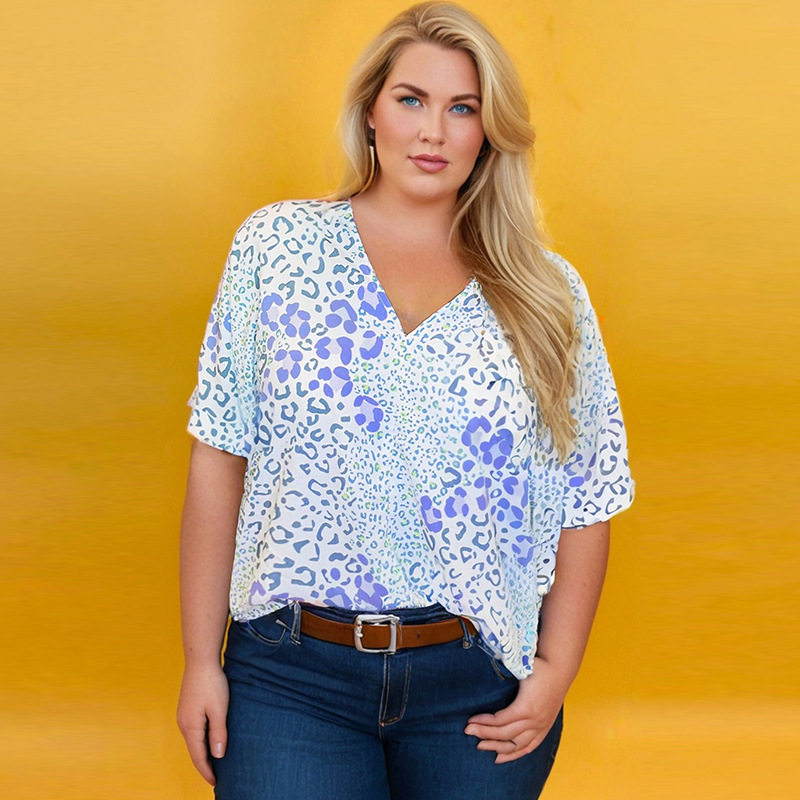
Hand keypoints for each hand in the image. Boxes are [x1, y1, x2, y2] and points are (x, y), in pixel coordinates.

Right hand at [176, 663, 228, 784]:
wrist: (200, 660)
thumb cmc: (211, 683)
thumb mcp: (219, 709)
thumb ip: (218, 733)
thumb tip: (218, 756)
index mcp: (191, 726)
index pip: (199, 756)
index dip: (207, 771)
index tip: (216, 782)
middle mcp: (183, 724)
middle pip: (193, 751)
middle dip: (204, 765)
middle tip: (215, 777)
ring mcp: (183, 716)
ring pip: (193, 741)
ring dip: (202, 753)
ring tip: (213, 763)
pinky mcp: (186, 708)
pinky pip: (193, 731)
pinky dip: (200, 741)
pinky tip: (208, 741)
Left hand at [464, 656, 566, 763]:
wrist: (561, 669)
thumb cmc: (540, 666)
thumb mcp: (522, 665)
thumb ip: (505, 667)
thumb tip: (486, 662)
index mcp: (526, 707)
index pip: (499, 721)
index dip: (483, 722)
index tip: (469, 721)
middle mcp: (534, 720)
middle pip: (505, 734)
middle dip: (484, 734)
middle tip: (467, 732)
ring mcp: (540, 726)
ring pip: (516, 745)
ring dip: (496, 747)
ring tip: (479, 746)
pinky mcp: (544, 728)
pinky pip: (529, 747)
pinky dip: (514, 754)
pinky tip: (500, 758)